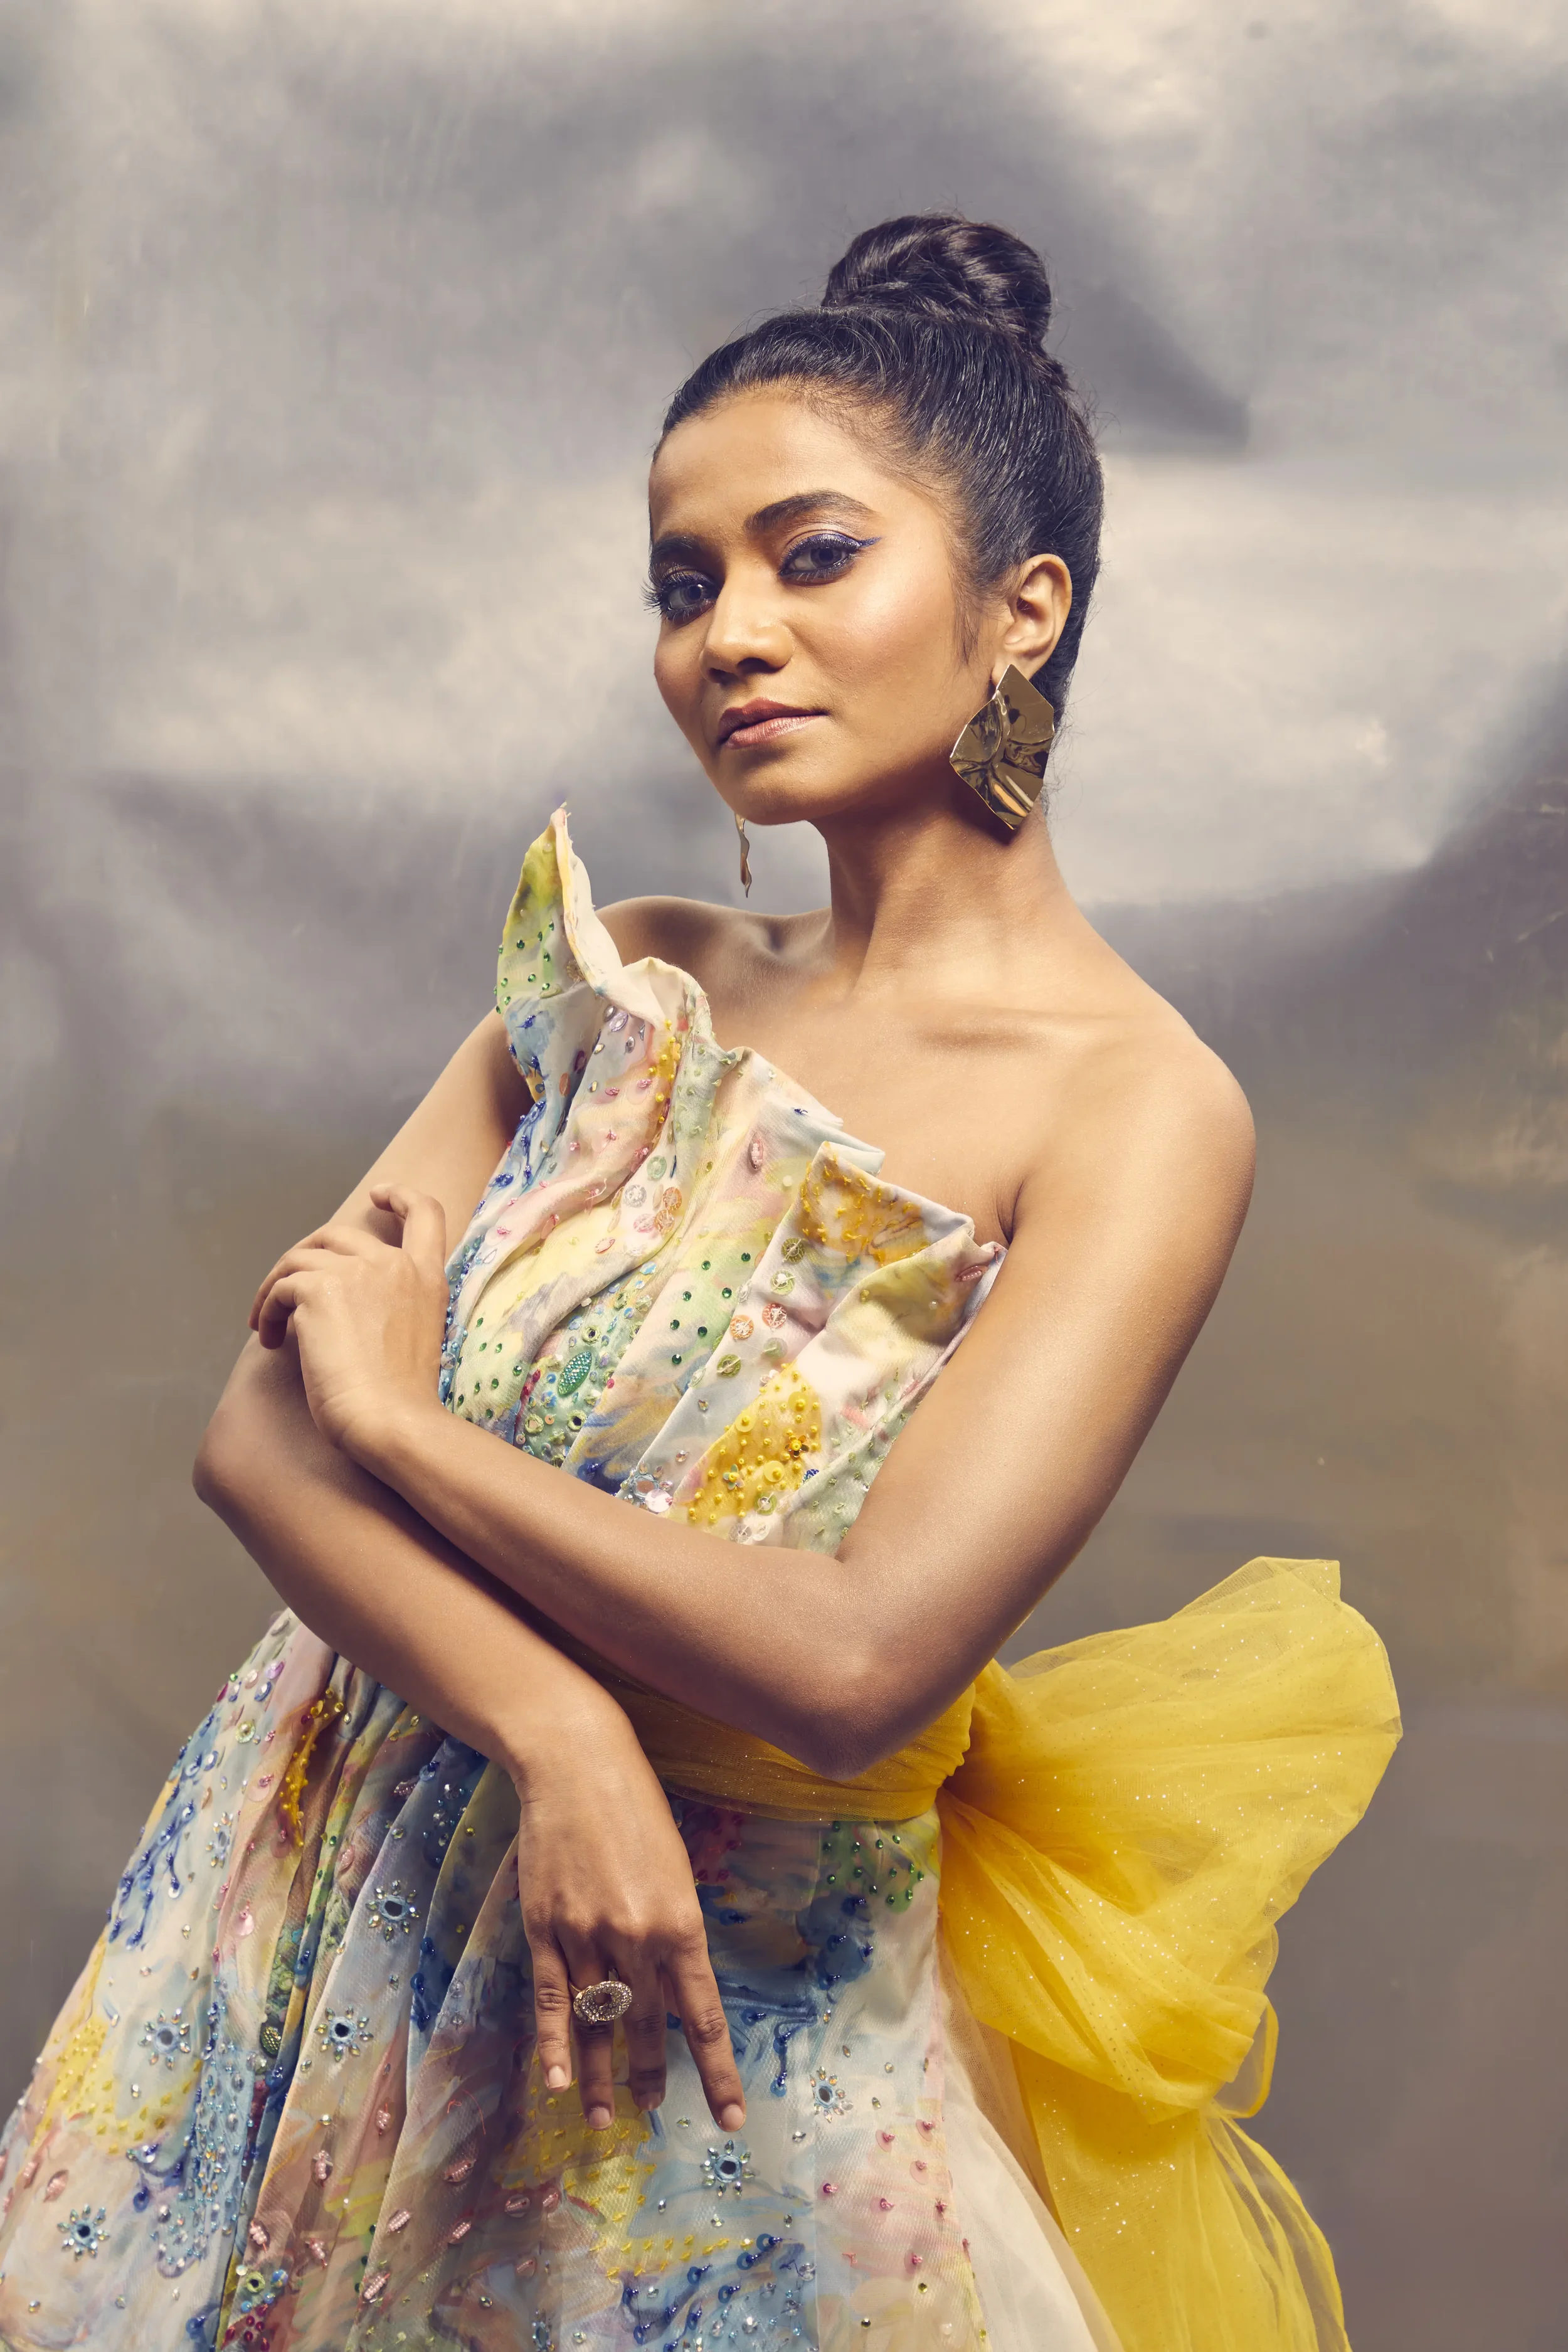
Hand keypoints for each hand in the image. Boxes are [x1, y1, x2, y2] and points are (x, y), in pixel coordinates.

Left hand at [249, 1185, 448, 1455]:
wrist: (389, 1421)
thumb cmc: (399, 1402)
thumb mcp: (411, 1340)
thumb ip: (387, 1309)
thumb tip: (328, 1306)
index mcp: (427, 1278)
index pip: (426, 1213)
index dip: (400, 1196)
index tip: (378, 1195)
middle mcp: (395, 1264)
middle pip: (339, 1231)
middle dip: (306, 1253)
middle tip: (286, 1288)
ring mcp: (358, 1272)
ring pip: (299, 1257)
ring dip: (276, 1288)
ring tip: (267, 1325)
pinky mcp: (318, 1290)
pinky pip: (279, 1288)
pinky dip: (265, 1311)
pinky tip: (268, 1340)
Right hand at [511, 1708, 745, 2137]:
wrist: (578, 1764)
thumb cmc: (638, 1809)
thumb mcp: (677, 1870)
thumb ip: (675, 1931)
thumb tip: (676, 1984)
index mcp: (682, 1923)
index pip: (704, 2017)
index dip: (716, 2072)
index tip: (729, 2120)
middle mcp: (637, 1937)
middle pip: (650, 2026)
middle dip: (653, 2074)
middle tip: (654, 2110)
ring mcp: (587, 1934)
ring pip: (599, 2022)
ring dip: (602, 2075)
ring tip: (605, 2120)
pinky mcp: (546, 1927)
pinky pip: (554, 1998)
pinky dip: (555, 2044)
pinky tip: (558, 2083)